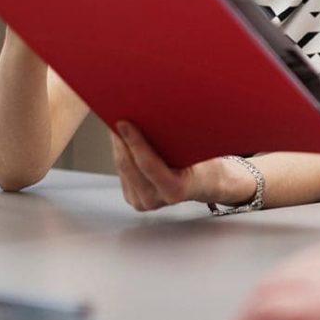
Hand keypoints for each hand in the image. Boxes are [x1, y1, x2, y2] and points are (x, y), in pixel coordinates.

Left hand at [109, 121, 250, 211]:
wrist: (205, 183)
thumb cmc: (203, 164)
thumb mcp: (198, 151)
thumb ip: (178, 140)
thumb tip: (151, 116)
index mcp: (175, 190)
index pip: (148, 165)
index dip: (134, 142)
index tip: (124, 123)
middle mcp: (156, 200)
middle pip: (129, 166)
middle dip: (120, 140)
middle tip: (113, 117)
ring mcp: (143, 202)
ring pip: (122, 169)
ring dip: (118, 145)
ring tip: (116, 124)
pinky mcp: (134, 198)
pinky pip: (122, 173)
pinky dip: (121, 154)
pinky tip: (121, 139)